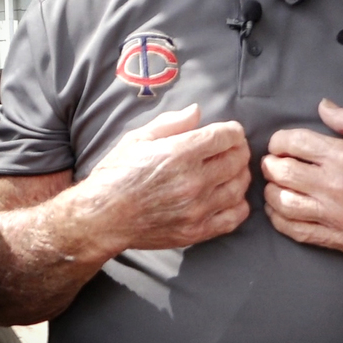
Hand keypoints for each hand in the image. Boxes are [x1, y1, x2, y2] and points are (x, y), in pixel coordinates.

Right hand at [78, 104, 251, 254]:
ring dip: (240, 175)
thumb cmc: (116, 174)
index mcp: (179, 153)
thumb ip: (171, 123)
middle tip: (232, 148)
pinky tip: (229, 196)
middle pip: (237, 160)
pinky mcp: (196, 231)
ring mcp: (197, 209)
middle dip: (238, 149)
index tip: (229, 131)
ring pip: (239, 187)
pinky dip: (238, 204)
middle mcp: (193, 181)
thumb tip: (197, 111)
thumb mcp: (138, 139)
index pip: (226, 136)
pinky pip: (233, 218)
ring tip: (231, 170)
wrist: (102, 217)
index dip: (232, 130)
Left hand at [260, 99, 342, 259]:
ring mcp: (333, 216)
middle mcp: (334, 186)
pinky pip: (295, 231)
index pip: (293, 143)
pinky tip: (279, 210)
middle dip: (270, 164)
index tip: (280, 144)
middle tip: (273, 162)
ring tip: (275, 184)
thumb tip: (322, 106)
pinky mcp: (336, 239)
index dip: (278, 141)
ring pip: (282, 203)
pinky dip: (278, 220)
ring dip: (271, 191)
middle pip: (281, 172)